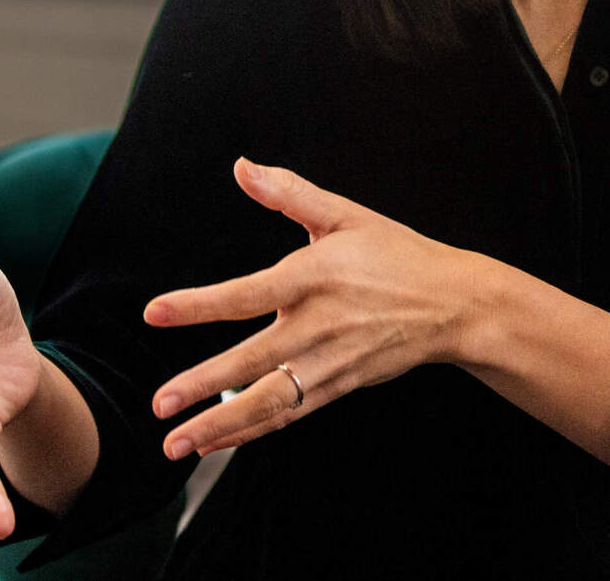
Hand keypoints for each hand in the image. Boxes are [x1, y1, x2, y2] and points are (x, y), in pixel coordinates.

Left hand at [142, 158, 481, 458]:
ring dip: (220, 425)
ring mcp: (331, 361)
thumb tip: (242, 167)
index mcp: (316, 276)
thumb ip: (289, 193)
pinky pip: (289, 413)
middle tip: (159, 405)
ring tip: (176, 443)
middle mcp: (320, 324)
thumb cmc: (396, 254)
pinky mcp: (340, 385)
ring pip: (268, 400)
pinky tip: (215, 441)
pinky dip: (250, 429)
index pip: (248, 293)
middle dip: (203, 385)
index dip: (200, 304)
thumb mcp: (346, 216)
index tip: (155, 312)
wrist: (454, 304)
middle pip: (252, 360)